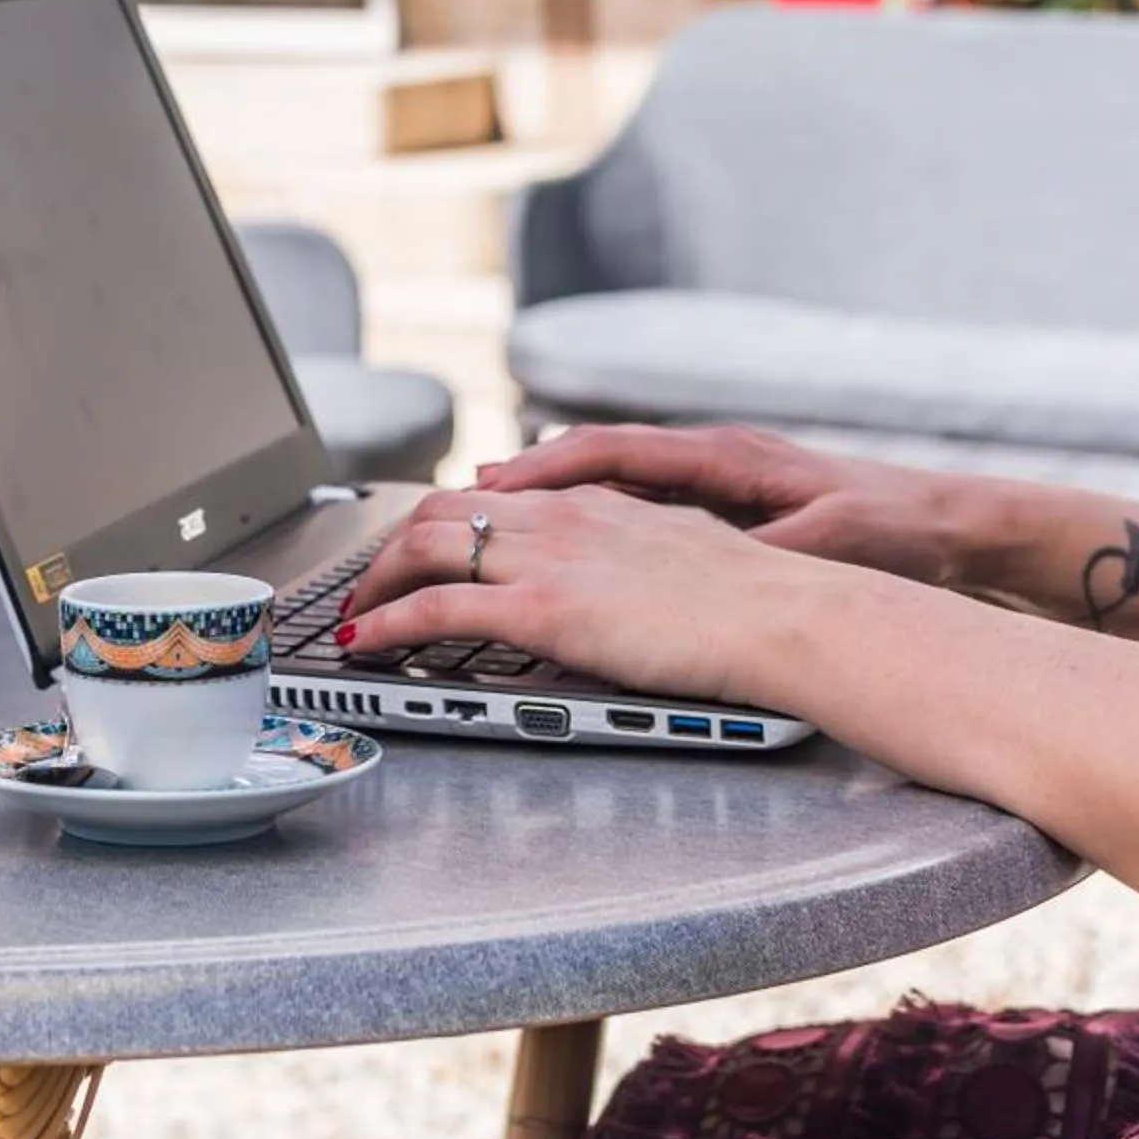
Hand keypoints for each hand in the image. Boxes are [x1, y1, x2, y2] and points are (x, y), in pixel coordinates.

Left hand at [339, 483, 808, 704]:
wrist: (785, 615)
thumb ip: (629, 561)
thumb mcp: (677, 558)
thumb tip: (608, 587)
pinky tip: (362, 642)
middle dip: (392, 548)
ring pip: (426, 545)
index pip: (493, 495)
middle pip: (443, 510)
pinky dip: (387, 621)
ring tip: (353, 613)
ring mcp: (548, 558)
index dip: (442, 521)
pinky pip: (437, 606)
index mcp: (593, 503)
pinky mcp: (543, 609)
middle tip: (368, 583)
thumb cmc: (754, 601)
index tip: (416, 548)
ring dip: (376, 580)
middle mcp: (560, 516)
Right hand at [475, 425, 973, 589]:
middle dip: (529, 476)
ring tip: (490, 520)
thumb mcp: (827, 540)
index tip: (495, 482)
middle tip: (462, 501)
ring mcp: (718, 480)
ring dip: (553, 496)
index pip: (617, 448)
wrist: (948, 525)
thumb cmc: (892, 529)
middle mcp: (712, 458)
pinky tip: (564, 543)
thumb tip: (711, 559)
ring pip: (614, 479)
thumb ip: (764, 548)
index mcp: (726, 456)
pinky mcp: (729, 507)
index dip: (550, 463)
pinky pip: (640, 504)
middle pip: (599, 457)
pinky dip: (592, 515)